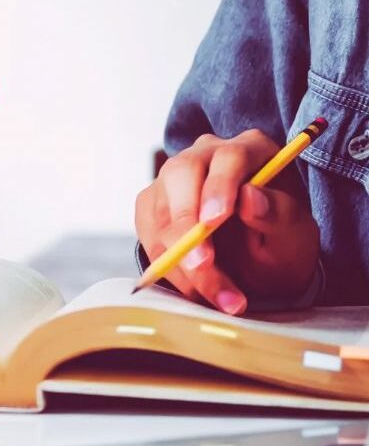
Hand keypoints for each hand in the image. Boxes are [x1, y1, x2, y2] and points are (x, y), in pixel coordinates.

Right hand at [134, 129, 318, 314]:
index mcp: (248, 151)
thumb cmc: (279, 244)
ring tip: (216, 295)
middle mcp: (204, 156)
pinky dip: (169, 268)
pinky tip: (196, 289)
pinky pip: (149, 236)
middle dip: (187, 225)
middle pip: (180, 175)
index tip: (214, 221)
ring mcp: (172, 181)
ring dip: (181, 259)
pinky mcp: (151, 207)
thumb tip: (251, 196)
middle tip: (202, 265)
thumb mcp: (296, 235)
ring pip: (161, 212)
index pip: (228, 157)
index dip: (218, 187)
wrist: (257, 265)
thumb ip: (281, 215)